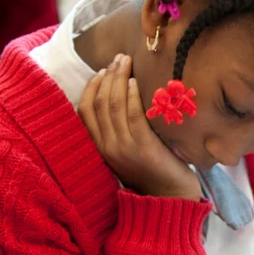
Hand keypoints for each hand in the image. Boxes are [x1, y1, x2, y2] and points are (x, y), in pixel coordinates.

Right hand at [79, 55, 200, 200]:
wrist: (170, 196)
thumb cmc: (151, 169)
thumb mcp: (126, 149)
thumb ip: (117, 129)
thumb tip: (118, 95)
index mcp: (99, 147)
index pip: (83, 111)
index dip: (91, 87)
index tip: (101, 70)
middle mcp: (107, 147)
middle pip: (99, 103)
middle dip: (107, 76)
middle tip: (118, 58)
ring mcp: (124, 148)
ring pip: (113, 106)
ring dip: (118, 79)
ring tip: (125, 62)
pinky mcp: (143, 147)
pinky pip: (133, 116)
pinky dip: (132, 96)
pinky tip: (135, 82)